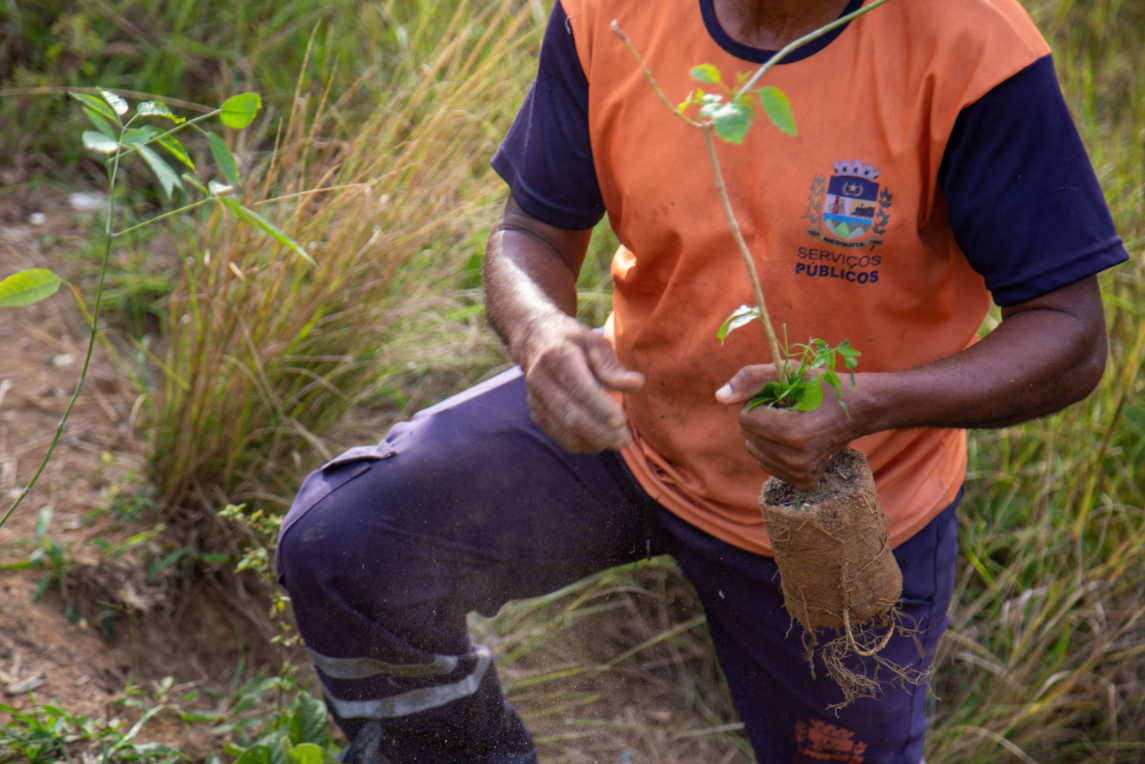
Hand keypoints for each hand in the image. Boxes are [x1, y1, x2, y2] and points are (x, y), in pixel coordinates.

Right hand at [517, 315, 644, 452]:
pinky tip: (601, 441)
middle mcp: (541, 379)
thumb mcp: (595, 343)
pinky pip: (559, 436)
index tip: (622, 420)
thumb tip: (637, 384)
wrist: (536, 340)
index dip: (600, 407)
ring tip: (617, 442)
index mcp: (558, 356)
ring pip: (564, 430)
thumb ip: (613, 367)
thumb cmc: (573, 341)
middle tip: (625, 440)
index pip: (579, 388)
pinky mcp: (536, 413)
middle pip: (570, 414)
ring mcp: (535, 399)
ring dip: (592, 441)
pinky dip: (582, 443)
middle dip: (599, 431)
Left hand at [716, 364, 863, 490]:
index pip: (746, 419)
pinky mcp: (803, 483)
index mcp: (794, 434)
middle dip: (761, 418)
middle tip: (790, 410)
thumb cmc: (823, 386)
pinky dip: (773, 449)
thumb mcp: (789, 372)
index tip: (783, 399)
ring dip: (765, 434)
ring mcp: (800, 475)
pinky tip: (796, 440)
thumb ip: (750, 379)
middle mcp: (796, 460)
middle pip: (748, 435)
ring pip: (754, 450)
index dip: (759, 403)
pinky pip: (766, 463)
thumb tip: (718, 397)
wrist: (859, 410)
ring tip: (794, 423)